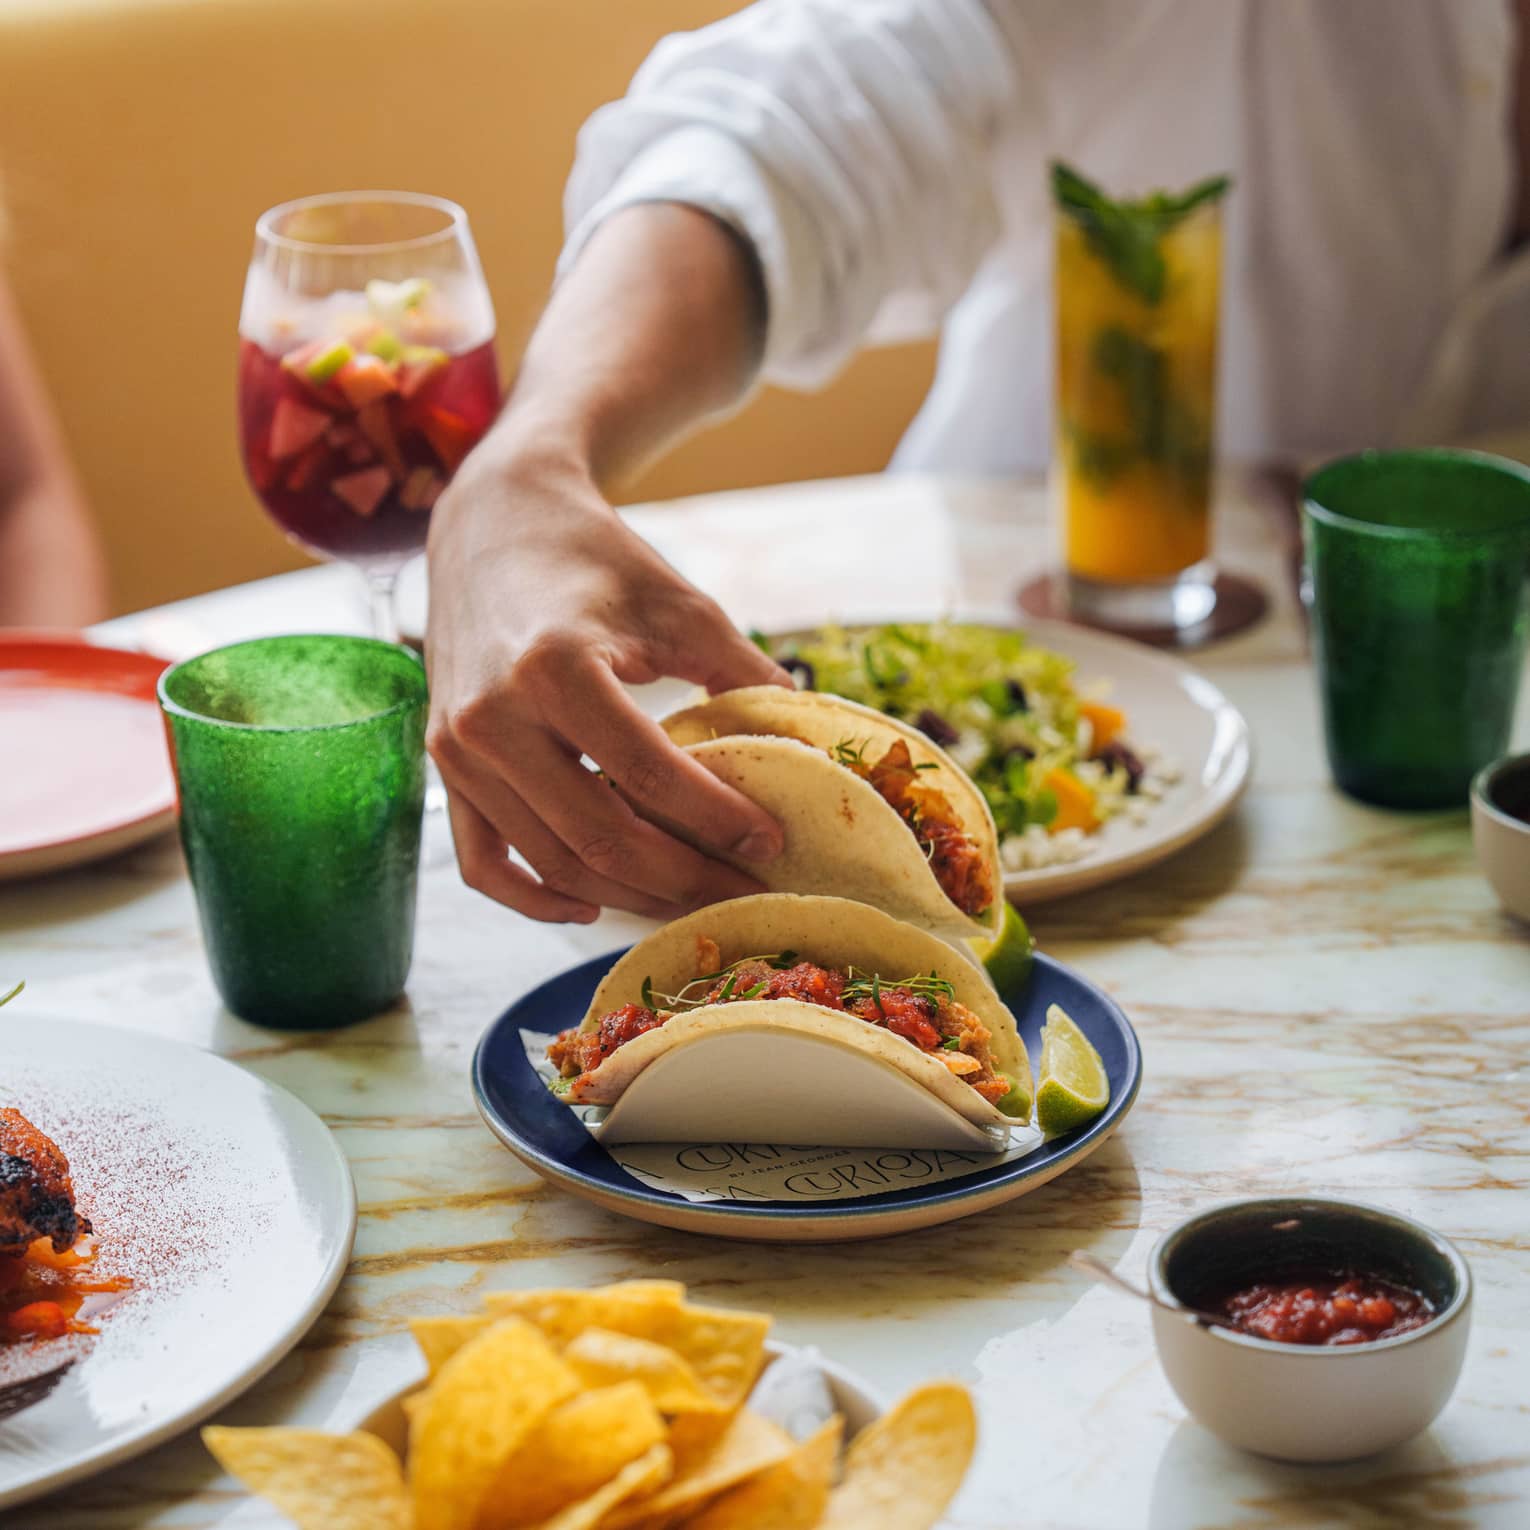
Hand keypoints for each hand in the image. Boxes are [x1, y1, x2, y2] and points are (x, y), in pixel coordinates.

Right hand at [426, 446, 789, 922]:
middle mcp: (493, 718)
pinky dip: (537, 897)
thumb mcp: (679, 603)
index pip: (648, 775)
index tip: (771, 842)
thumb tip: (806, 741)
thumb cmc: (595, 560)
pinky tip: (592, 904)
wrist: (495, 522)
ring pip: (552, 861)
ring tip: (691, 898)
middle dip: (684, 877)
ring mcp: (458, 751)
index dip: (718, 820)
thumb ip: (741, 673)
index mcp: (554, 668)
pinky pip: (485, 863)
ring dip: (629, 894)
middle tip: (744, 890)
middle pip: (600, 836)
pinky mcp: (444, 768)